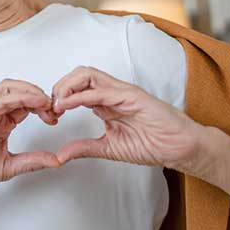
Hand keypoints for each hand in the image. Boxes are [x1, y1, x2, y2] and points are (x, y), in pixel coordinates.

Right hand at [0, 79, 61, 199]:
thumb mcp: (8, 167)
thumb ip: (32, 161)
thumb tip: (56, 160)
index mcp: (1, 123)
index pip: (26, 104)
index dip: (43, 107)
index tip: (55, 118)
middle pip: (19, 90)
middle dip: (40, 95)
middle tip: (54, 109)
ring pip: (9, 88)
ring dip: (30, 91)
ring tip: (46, 102)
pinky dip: (18, 98)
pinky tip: (33, 102)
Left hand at [51, 66, 205, 171]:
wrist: (180, 148)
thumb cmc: (153, 144)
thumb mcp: (109, 148)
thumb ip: (84, 148)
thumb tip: (60, 155)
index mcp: (105, 102)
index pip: (75, 87)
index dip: (59, 97)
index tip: (49, 115)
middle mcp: (112, 92)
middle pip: (78, 74)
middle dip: (59, 87)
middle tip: (50, 108)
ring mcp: (122, 92)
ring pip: (86, 75)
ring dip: (66, 87)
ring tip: (56, 105)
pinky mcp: (132, 96)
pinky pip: (100, 92)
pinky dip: (80, 97)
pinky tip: (67, 106)